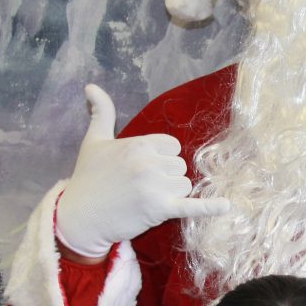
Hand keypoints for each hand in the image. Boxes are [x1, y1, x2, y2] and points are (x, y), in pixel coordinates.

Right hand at [55, 85, 228, 258]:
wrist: (79, 218)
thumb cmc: (87, 179)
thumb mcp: (93, 141)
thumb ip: (101, 112)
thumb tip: (91, 86)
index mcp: (139, 143)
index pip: (173, 147)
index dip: (162, 159)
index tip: (142, 170)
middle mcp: (149, 162)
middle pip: (180, 167)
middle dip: (166, 178)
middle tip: (139, 188)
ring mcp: (155, 186)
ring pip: (185, 186)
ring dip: (171, 196)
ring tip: (144, 200)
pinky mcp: (159, 209)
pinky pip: (192, 206)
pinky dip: (210, 207)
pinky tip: (226, 206)